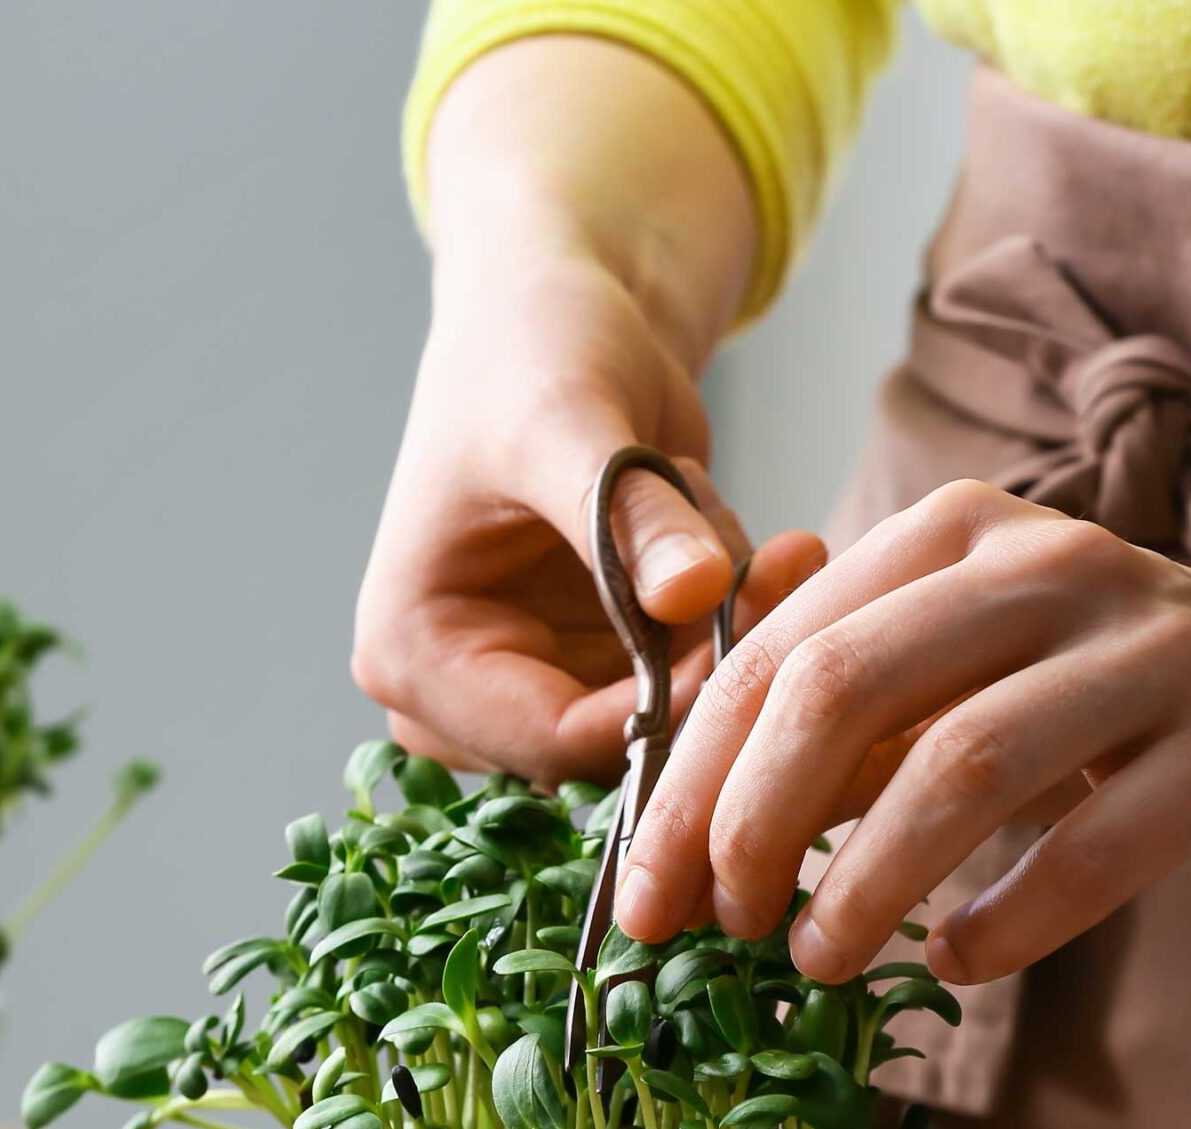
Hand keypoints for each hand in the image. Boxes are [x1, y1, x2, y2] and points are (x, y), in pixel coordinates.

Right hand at [351, 37, 820, 782]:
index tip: (745, 621)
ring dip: (726, 637)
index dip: (662, 706)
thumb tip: (692, 593)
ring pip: (666, 724)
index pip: (549, 740)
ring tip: (740, 528)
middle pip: (609, 749)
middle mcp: (459, 696)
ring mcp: (533, 686)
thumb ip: (625, 515)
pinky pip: (693, 686)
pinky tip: (747, 542)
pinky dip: (734, 621)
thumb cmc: (532, 351)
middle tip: (779, 568)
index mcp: (411, 654)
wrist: (566, 316)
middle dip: (704, 668)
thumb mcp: (570, 420)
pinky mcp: (599, 669)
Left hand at [613, 463, 1190, 985]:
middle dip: (751, 822)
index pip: (781, 651)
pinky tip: (959, 964)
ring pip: (962, 764)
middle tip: (714, 928)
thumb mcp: (980, 671)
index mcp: (959, 535)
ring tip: (815, 962)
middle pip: (847, 688)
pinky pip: (1095, 843)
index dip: (694, 778)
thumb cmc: (1125, 703)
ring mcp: (1153, 649)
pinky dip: (1008, 916)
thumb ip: (856, 715)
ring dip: (865, 880)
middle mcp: (1049, 565)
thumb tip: (699, 826)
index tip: (648, 890)